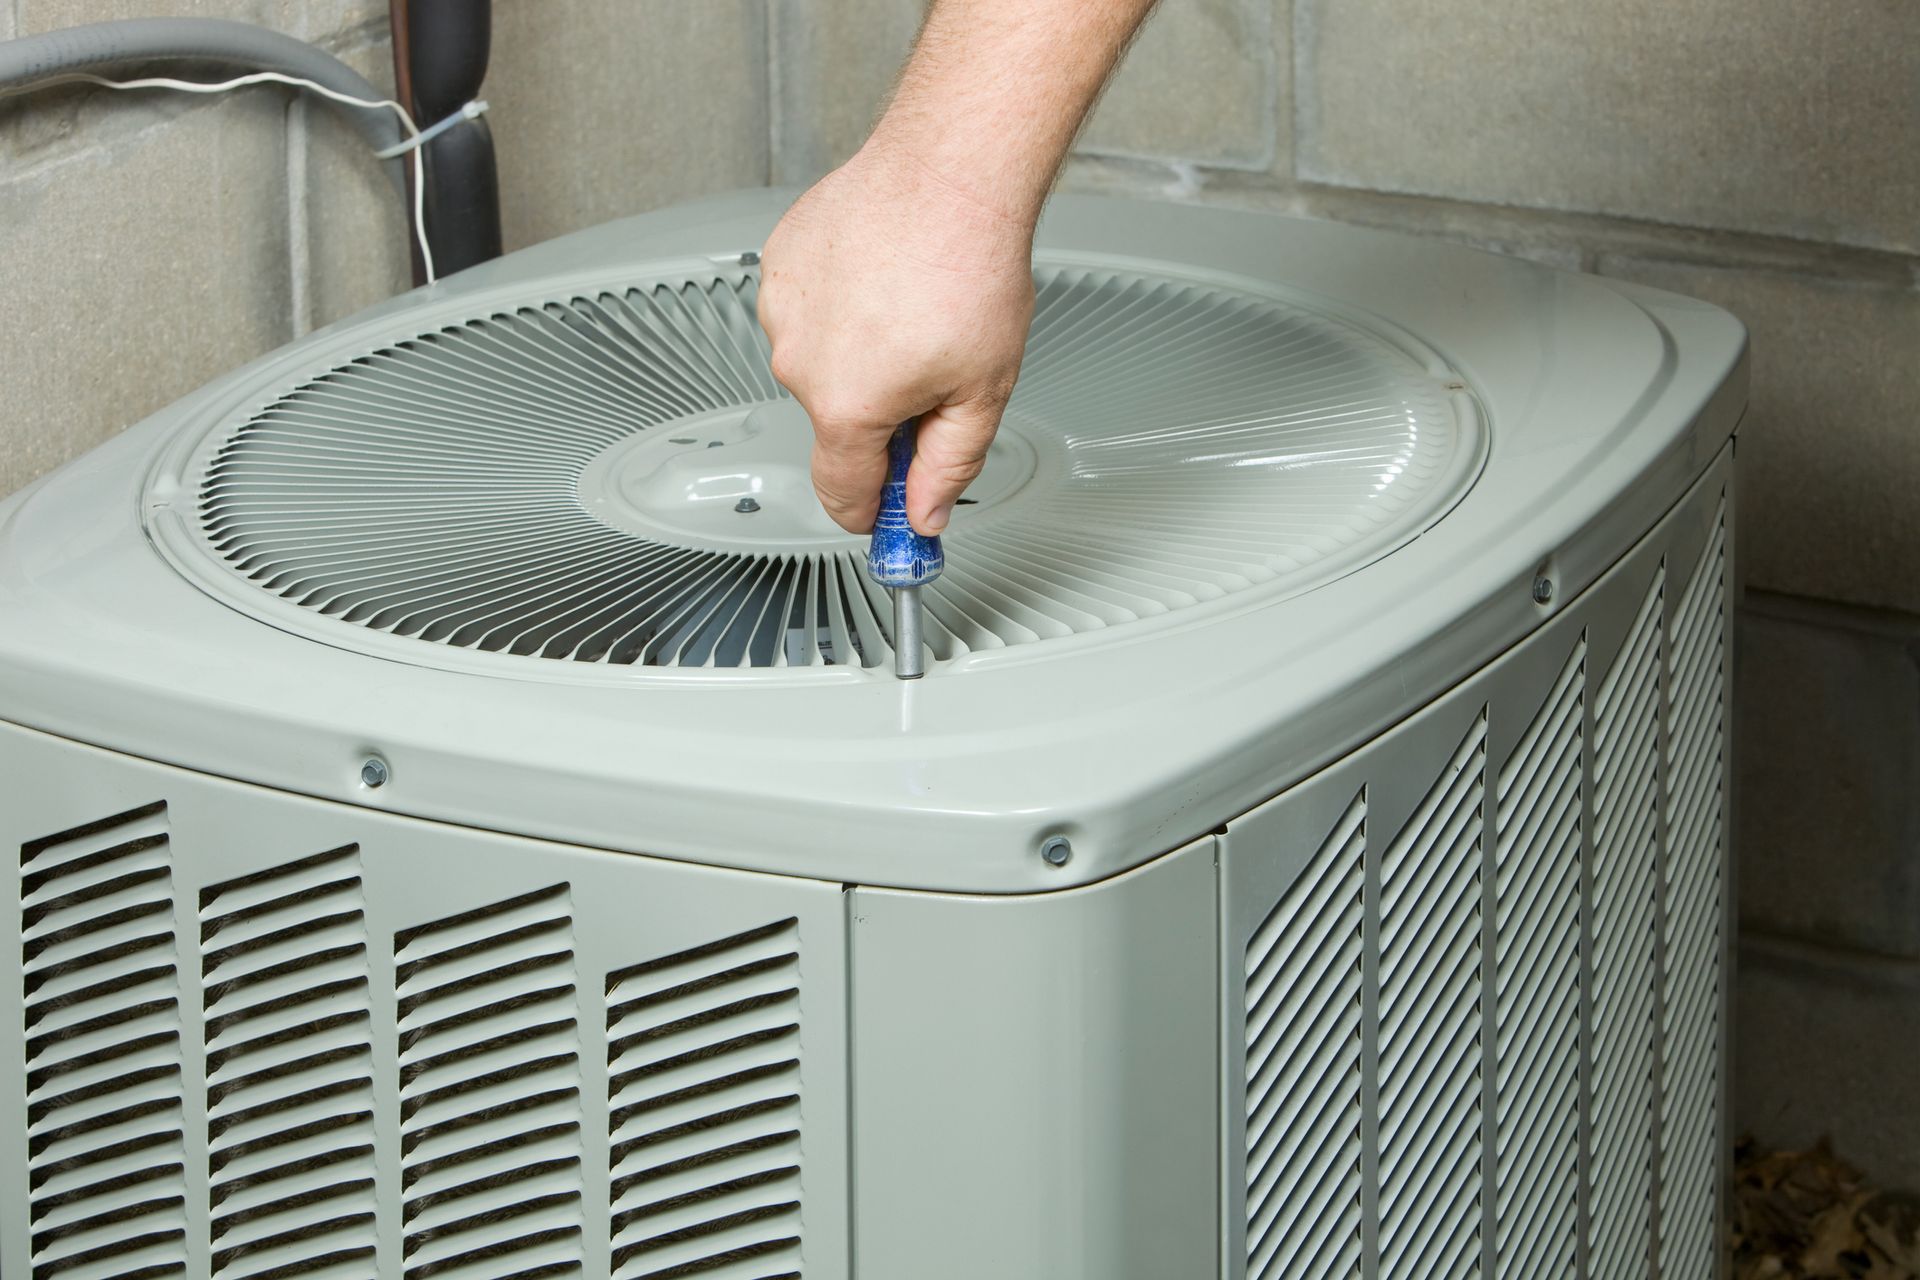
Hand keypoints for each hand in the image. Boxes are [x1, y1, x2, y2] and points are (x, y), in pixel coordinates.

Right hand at [756, 138, 1035, 535]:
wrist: (948, 171)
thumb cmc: (969, 267)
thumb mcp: (982, 392)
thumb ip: (947, 467)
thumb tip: (924, 515)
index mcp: (846, 407)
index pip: (842, 492)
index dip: (873, 511)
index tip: (889, 513)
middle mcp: (798, 362)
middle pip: (837, 423)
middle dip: (882, 414)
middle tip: (935, 370)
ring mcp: (781, 311)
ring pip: (821, 363)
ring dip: (860, 354)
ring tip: (910, 310)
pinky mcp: (777, 265)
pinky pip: (809, 310)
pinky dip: (842, 305)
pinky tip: (882, 279)